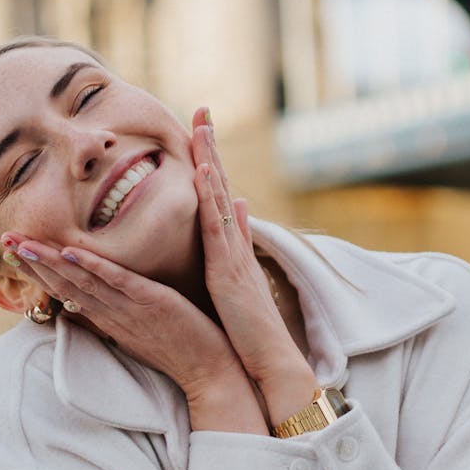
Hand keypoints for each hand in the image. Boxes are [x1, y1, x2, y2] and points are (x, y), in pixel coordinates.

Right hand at [1, 236, 267, 433]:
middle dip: (33, 263)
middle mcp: (112, 316)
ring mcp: (129, 310)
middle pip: (65, 286)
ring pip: (83, 282)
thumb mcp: (144, 330)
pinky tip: (73, 252)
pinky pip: (118, 283)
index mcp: (110, 319)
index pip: (66, 292)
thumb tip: (100, 303)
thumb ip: (120, 313)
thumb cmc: (184, 349)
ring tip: (23, 243)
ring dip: (51, 262)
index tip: (14, 253)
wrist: (214, 374)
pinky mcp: (151, 304)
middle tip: (4, 240)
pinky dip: (95, 267)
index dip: (39, 273)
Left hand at [190, 110, 317, 425]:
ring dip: (210, 158)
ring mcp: (233, 253)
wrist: (269, 360)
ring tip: (200, 124)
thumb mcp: (239, 277)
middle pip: (221, 184)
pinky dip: (210, 196)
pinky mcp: (228, 269)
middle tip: (201, 109)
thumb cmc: (249, 328)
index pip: (221, 193)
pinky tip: (201, 170)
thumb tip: (241, 204)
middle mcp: (236, 242)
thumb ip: (238, 239)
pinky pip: (217, 227)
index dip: (211, 159)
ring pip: (219, 197)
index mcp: (233, 245)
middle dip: (211, 145)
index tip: (202, 127)